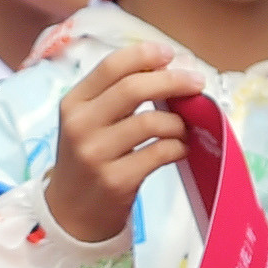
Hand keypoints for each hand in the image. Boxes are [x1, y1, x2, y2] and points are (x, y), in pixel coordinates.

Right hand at [38, 38, 208, 244]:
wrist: (70, 214)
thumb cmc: (89, 159)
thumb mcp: (88, 121)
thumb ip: (117, 95)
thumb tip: (168, 68)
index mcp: (74, 103)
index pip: (111, 66)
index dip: (145, 55)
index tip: (170, 54)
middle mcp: (80, 125)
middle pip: (133, 88)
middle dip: (172, 80)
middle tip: (196, 83)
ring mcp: (96, 154)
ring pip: (151, 122)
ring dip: (178, 122)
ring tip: (184, 128)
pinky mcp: (116, 181)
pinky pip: (159, 153)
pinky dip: (178, 147)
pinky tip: (180, 149)